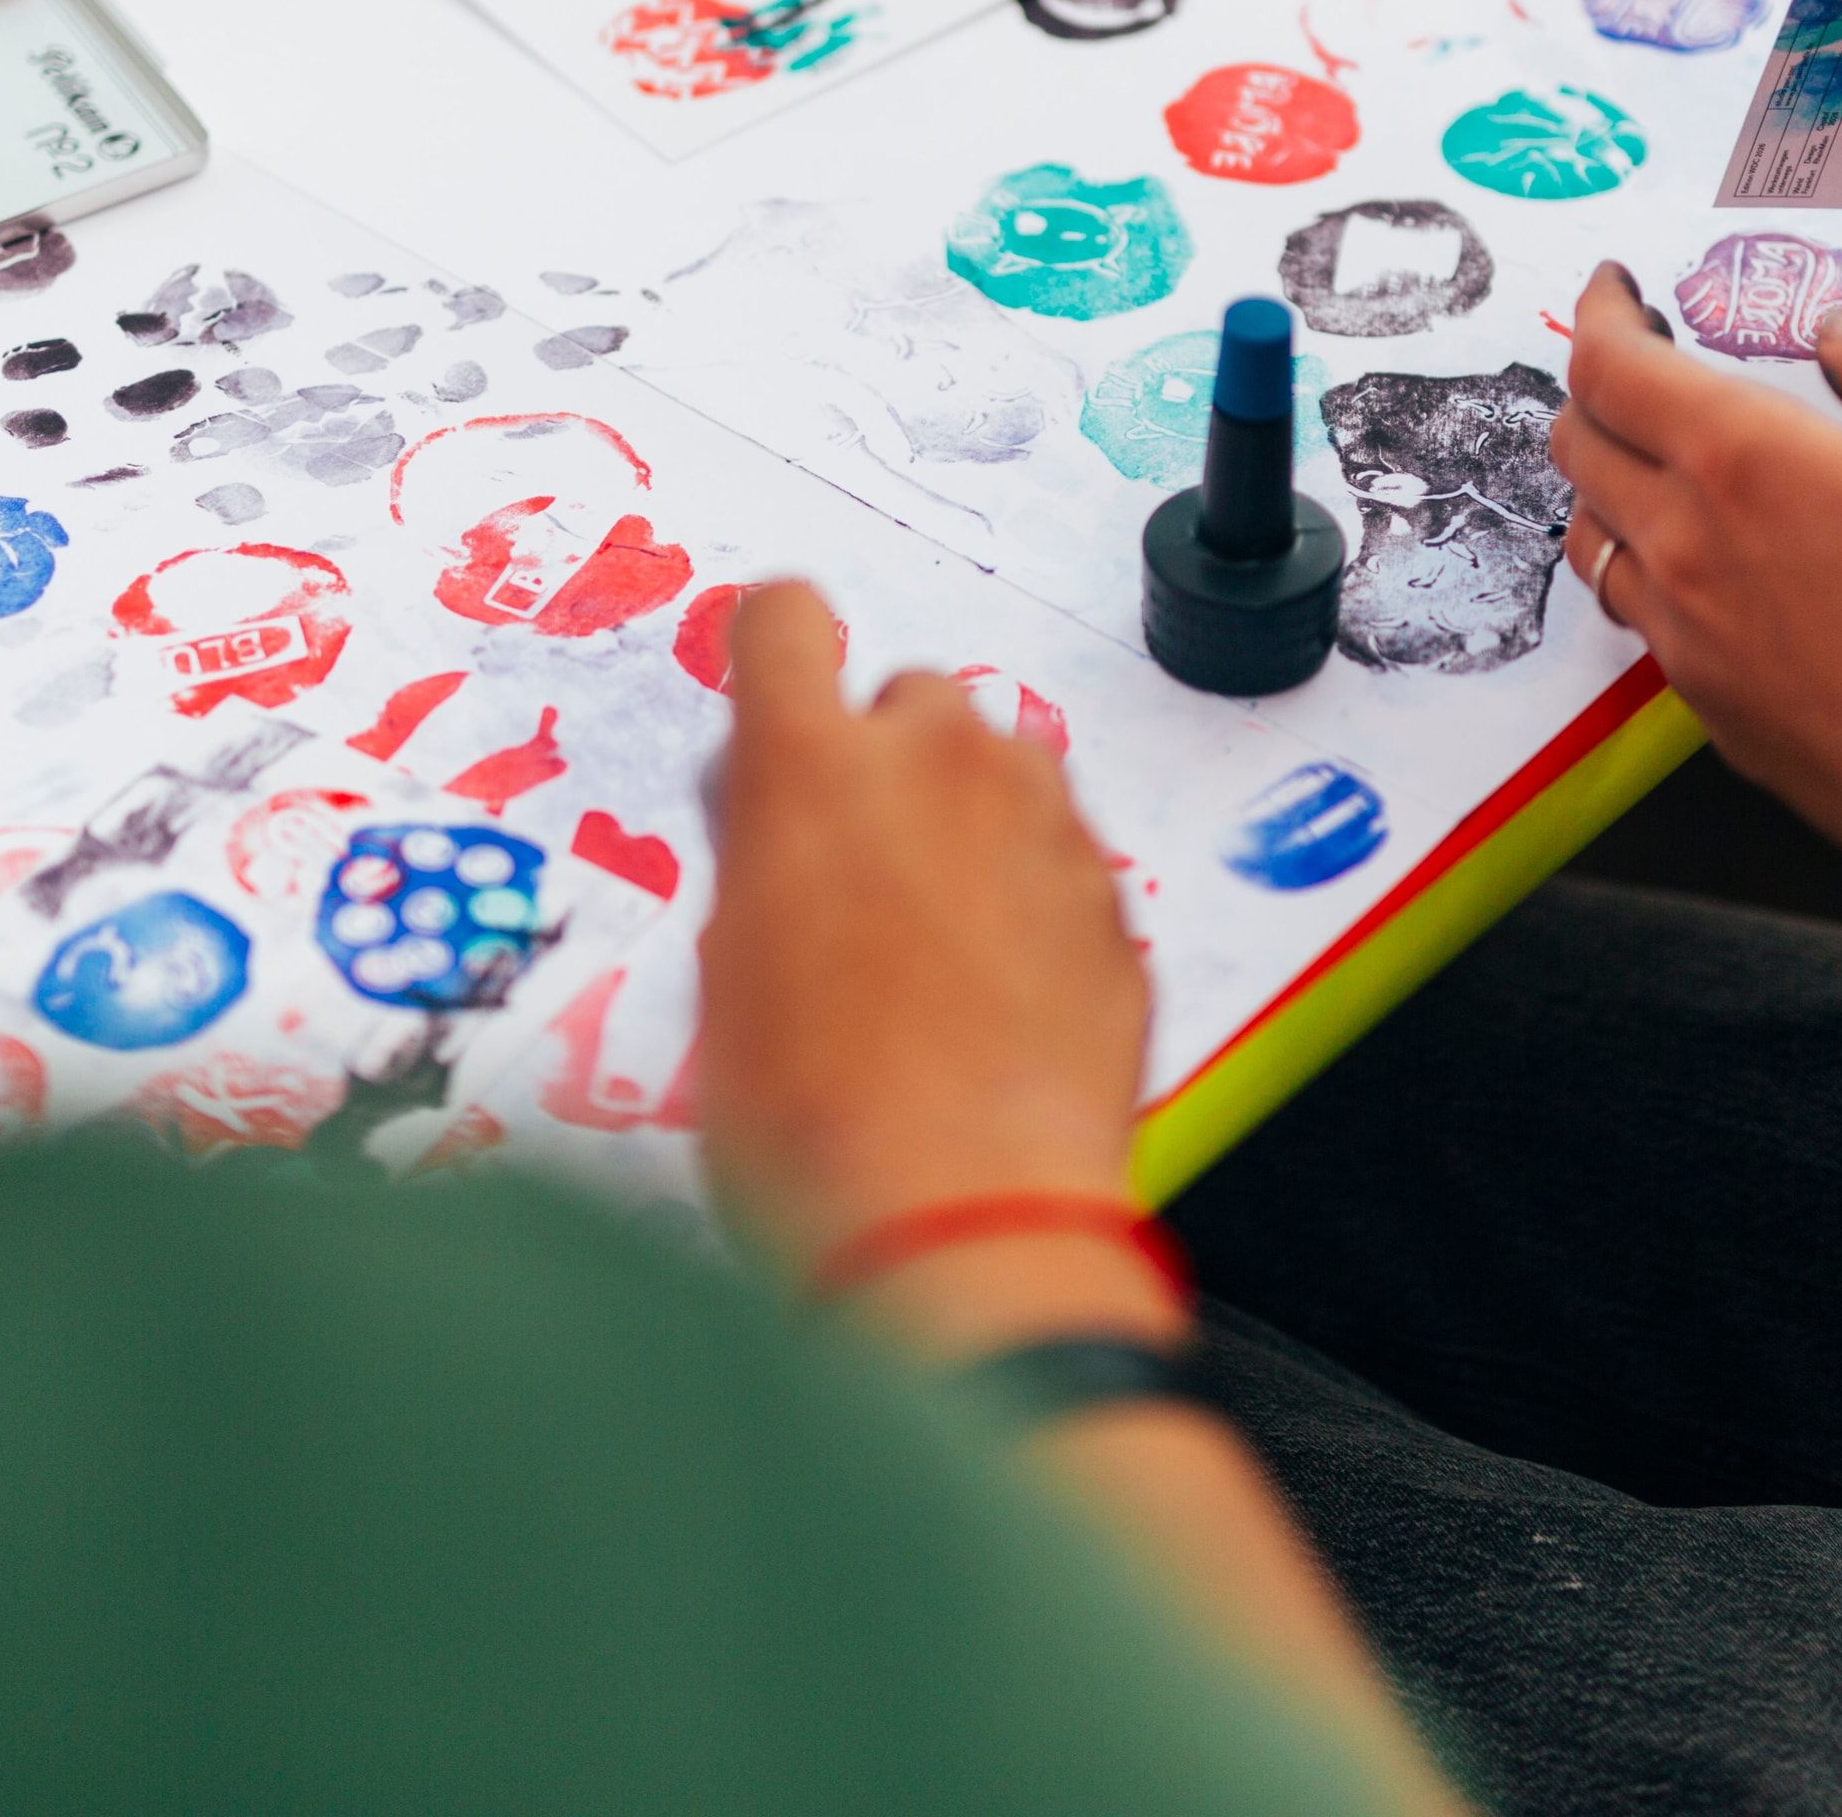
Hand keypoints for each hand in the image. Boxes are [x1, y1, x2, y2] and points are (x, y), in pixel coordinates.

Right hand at [696, 584, 1165, 1344]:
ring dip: (965, 822)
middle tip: (852, 876)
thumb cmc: (815, 1124)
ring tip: (928, 950)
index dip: (778, 651)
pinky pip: (1059, 858)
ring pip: (999, 770)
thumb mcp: (728, 971)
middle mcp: (938, 764)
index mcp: (812, 768)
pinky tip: (993, 1001)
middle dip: (883, 761)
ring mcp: (1042, 825)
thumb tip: (777, 818)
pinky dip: (1029, 901)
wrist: (961, 1224)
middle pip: (909, 694)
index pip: (787, 617)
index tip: (778, 691)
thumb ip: (762, 853)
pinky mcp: (1114, 898)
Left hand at [1550, 265, 1841, 1024]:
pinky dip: (1646, 566)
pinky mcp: (1701, 701)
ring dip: (1606, 483)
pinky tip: (1707, 567)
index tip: (1613, 289)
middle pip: (1578, 447)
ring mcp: (1681, 632)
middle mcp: (1683, 544)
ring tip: (1660, 462)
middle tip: (1644, 365)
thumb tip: (1841, 336)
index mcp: (1740, 463)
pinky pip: (1638, 613)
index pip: (1611, 369)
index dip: (1600, 316)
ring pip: (1590, 536)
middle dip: (1596, 390)